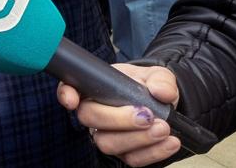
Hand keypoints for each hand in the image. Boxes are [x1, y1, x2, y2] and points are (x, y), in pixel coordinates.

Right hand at [57, 64, 181, 165]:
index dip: (66, 94)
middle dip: (118, 119)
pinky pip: (131, 159)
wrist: (164, 107)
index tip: (72, 100)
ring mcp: (106, 134)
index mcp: (95, 87)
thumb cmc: (150, 87)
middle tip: (147, 116)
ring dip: (137, 139)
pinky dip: (153, 152)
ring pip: (107, 143)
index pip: (69, 87)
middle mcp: (95, 112)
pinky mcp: (123, 152)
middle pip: (89, 119)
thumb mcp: (157, 76)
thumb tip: (161, 92)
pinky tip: (170, 142)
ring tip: (163, 129)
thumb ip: (161, 80)